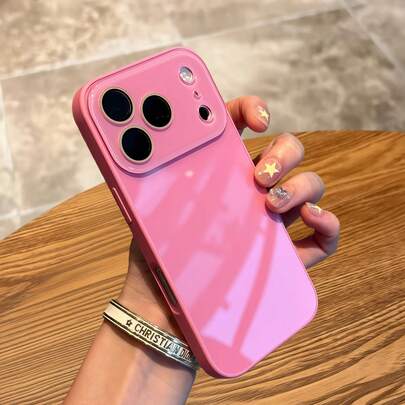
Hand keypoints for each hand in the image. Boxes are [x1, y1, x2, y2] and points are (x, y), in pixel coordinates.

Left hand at [118, 96, 339, 337]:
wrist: (162, 307)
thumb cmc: (154, 255)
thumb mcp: (147, 209)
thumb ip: (152, 174)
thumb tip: (145, 139)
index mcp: (221, 172)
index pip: (241, 126)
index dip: (253, 110)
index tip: (259, 119)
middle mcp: (250, 191)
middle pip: (287, 151)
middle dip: (283, 153)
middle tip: (260, 175)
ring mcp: (272, 222)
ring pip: (309, 186)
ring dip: (300, 186)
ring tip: (271, 204)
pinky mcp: (286, 256)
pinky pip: (322, 237)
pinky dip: (327, 223)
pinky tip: (311, 219)